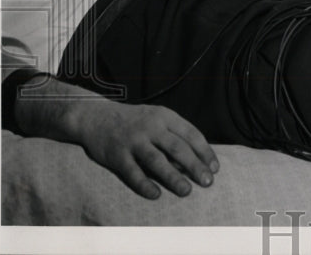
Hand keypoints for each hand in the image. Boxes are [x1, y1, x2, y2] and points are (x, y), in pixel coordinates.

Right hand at [66, 99, 218, 199]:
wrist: (96, 116)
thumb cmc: (135, 121)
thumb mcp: (157, 118)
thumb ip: (174, 134)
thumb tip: (196, 159)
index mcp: (165, 116)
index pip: (191, 134)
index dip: (205, 152)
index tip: (215, 168)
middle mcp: (150, 127)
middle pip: (177, 148)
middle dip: (195, 166)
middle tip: (207, 182)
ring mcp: (133, 140)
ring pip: (156, 161)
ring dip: (173, 177)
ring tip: (186, 191)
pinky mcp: (116, 155)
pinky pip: (132, 172)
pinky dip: (144, 184)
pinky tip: (156, 195)